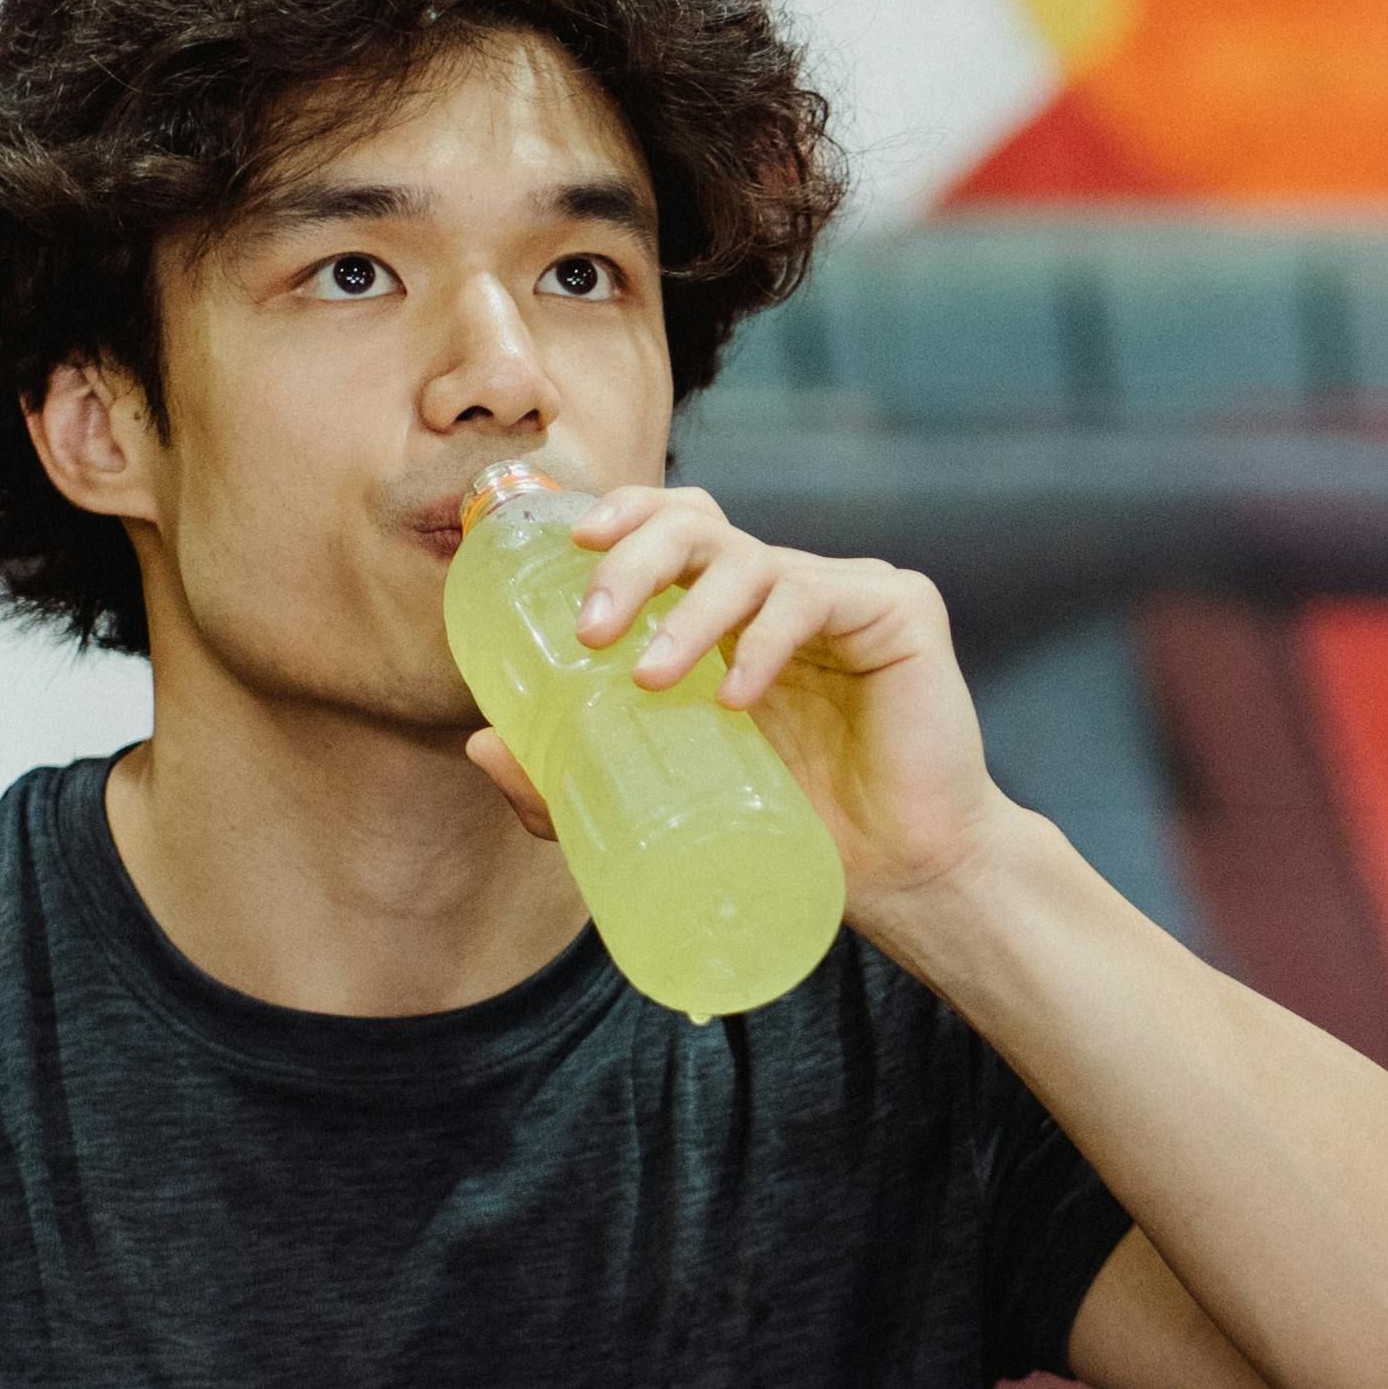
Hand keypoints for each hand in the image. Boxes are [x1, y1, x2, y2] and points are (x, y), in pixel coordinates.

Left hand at [456, 485, 1010, 905]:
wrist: (906, 875)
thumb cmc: (794, 829)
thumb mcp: (662, 797)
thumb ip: (572, 773)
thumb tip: (481, 743)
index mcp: (728, 611)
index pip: (669, 526)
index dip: (620, 513)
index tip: (570, 542)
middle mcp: (781, 586)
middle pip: (696, 524)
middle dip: (632, 559)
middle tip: (590, 628)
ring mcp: (841, 591)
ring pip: (749, 557)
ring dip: (688, 612)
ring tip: (651, 677)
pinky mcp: (898, 609)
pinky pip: (814, 596)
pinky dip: (764, 641)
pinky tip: (739, 697)